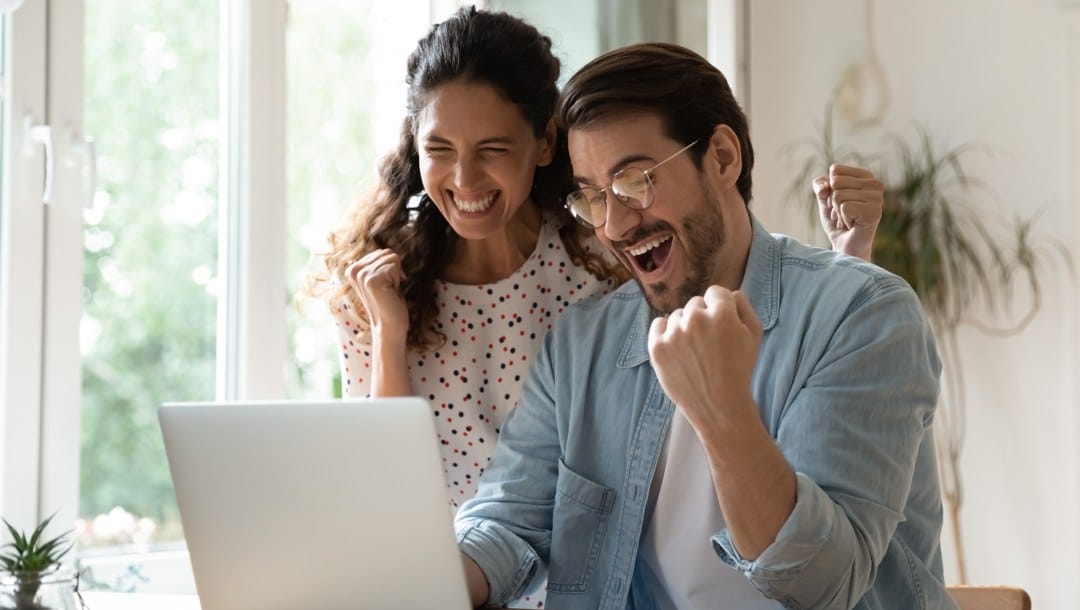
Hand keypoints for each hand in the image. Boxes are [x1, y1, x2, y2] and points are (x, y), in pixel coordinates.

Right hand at [345, 249, 409, 339]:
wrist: (390, 325)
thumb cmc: (389, 302)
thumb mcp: (380, 278)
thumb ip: (378, 264)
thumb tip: (388, 250)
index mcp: (352, 269)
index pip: (382, 252)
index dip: (390, 268)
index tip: (385, 285)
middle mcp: (353, 270)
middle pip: (387, 252)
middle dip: (394, 270)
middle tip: (388, 289)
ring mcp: (361, 275)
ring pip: (392, 258)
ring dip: (396, 276)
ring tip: (388, 291)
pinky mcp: (371, 280)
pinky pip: (395, 264)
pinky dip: (398, 280)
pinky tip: (390, 293)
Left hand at [647, 286, 762, 431]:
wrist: (719, 406)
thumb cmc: (740, 370)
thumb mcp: (755, 335)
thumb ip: (744, 306)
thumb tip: (729, 293)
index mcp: (722, 314)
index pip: (716, 292)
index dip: (721, 308)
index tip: (722, 325)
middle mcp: (695, 319)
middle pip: (695, 303)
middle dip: (703, 317)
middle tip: (709, 342)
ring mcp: (674, 334)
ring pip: (677, 315)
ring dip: (685, 327)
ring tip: (695, 351)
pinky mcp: (657, 348)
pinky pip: (658, 324)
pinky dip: (665, 332)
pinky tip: (677, 347)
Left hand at [813, 163, 882, 261]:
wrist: (844, 246)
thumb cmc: (836, 221)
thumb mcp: (824, 199)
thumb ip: (820, 185)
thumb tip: (825, 186)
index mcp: (865, 175)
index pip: (835, 170)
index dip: (830, 188)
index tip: (839, 202)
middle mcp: (875, 184)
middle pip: (836, 182)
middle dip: (833, 202)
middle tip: (844, 214)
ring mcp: (878, 198)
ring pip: (839, 195)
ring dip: (838, 212)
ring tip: (848, 220)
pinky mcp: (875, 212)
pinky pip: (844, 207)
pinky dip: (843, 219)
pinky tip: (852, 225)